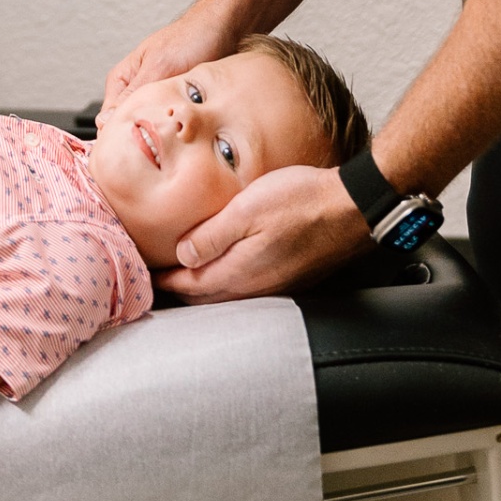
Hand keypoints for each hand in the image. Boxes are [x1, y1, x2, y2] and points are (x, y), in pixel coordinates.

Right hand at [98, 12, 240, 125]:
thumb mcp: (158, 68)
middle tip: (164, 136)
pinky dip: (179, 125)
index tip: (141, 145)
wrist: (223, 28)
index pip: (108, 120)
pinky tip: (190, 124)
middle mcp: (136, 89)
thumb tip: (105, 121)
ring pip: (153, 126)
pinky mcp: (176, 101)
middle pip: (131, 125)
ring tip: (180, 126)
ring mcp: (157, 96)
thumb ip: (132, 95)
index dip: (121, 138)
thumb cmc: (190, 39)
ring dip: (165, 130)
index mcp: (122, 80)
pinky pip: (171, 121)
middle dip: (146, 135)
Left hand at [158, 164, 370, 301]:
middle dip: (182, 289)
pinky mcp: (290, 278)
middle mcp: (256, 288)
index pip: (190, 285)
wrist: (351, 208)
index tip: (149, 273)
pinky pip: (249, 290)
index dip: (166, 279)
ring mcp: (275, 286)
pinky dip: (228, 285)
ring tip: (189, 275)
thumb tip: (182, 255)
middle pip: (207, 298)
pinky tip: (229, 270)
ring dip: (205, 289)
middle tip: (163, 276)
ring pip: (228, 297)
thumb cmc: (300, 201)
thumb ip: (211, 235)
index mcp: (239, 273)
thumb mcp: (246, 209)